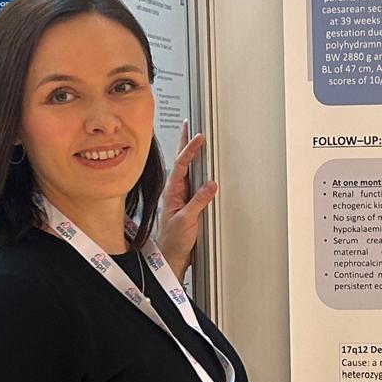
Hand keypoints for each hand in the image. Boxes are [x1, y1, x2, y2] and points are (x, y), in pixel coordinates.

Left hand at [157, 121, 216, 279]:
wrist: (171, 257)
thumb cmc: (173, 241)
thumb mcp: (186, 220)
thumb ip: (198, 201)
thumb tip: (210, 185)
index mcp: (172, 192)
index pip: (182, 164)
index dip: (191, 149)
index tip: (199, 137)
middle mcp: (176, 191)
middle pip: (182, 161)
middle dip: (186, 142)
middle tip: (190, 125)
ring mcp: (182, 196)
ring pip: (188, 170)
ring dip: (192, 153)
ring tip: (196, 138)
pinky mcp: (189, 203)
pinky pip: (195, 182)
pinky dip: (199, 169)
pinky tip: (203, 164)